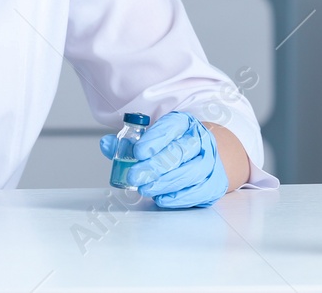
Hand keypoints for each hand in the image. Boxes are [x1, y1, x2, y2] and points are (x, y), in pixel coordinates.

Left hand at [100, 111, 226, 208]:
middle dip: (156, 165)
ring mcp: (210, 162)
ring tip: (144, 189)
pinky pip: (198, 191)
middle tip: (134, 176)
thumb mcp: (154, 137)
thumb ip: (128, 142)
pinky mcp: (215, 183)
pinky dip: (179, 197)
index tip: (137, 151)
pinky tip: (162, 198)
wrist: (207, 155)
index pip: (171, 128)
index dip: (155, 139)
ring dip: (165, 182)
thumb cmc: (174, 146)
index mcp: (184, 124)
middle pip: (180, 152)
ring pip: (190, 172)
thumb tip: (106, 145)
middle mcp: (200, 140)